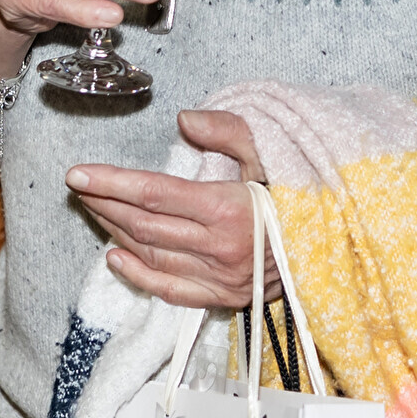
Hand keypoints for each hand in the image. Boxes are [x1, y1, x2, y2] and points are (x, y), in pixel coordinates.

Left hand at [68, 109, 282, 308]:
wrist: (338, 248)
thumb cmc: (303, 196)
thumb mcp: (273, 154)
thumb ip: (229, 132)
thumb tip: (183, 119)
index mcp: (228, 208)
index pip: (154, 193)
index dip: (111, 183)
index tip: (78, 173)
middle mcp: (219, 247)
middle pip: (144, 224)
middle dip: (104, 203)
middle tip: (79, 186)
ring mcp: (220, 277)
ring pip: (151, 254)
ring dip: (114, 231)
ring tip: (92, 209)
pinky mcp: (223, 297)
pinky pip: (169, 290)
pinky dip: (137, 275)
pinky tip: (113, 257)